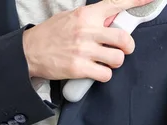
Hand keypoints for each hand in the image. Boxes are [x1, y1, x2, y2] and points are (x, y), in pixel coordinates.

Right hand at [22, 0, 152, 80]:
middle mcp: (87, 30)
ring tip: (104, 61)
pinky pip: (106, 74)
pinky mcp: (79, 68)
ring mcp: (83, 50)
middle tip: (120, 49)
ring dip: (114, 62)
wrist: (29, 51)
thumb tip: (114, 20)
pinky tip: (95, 71)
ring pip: (118, 59)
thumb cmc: (53, 34)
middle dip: (127, 47)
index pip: (116, 4)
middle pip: (124, 38)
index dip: (137, 0)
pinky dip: (104, 75)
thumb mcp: (72, 17)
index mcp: (86, 14)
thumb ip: (94, 18)